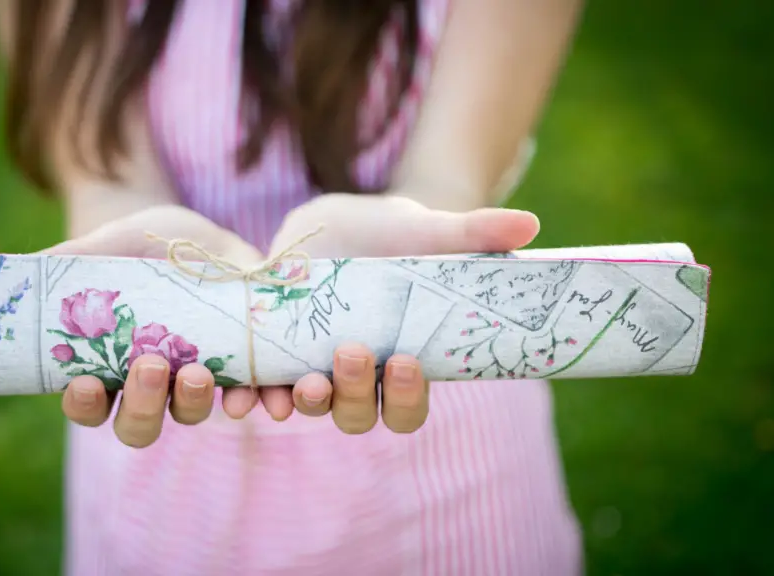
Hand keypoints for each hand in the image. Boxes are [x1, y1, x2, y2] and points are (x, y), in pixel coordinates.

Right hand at [47, 205, 266, 446]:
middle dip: (143, 405)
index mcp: (108, 363)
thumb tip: (12, 270)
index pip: (88, 404)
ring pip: (191, 414)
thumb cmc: (143, 245)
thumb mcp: (108, 245)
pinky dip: (257, 401)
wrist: (204, 233)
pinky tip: (264, 400)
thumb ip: (68, 262)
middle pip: (139, 423)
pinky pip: (249, 396)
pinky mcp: (242, 365)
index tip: (82, 381)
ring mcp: (196, 377)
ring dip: (194, 403)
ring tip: (198, 373)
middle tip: (148, 367)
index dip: (82, 403)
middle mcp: (151, 382)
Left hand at [229, 194, 540, 433]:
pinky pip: (261, 385)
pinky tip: (242, 394)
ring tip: (302, 384)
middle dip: (353, 394)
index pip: (407, 404)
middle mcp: (355, 374)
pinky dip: (252, 394)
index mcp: (399, 360)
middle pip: (356, 414)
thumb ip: (472, 233)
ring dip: (305, 402)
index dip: (405, 396)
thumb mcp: (428, 231)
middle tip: (352, 352)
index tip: (405, 360)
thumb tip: (531, 226)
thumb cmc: (393, 236)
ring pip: (309, 405)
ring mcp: (311, 364)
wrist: (336, 224)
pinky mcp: (272, 349)